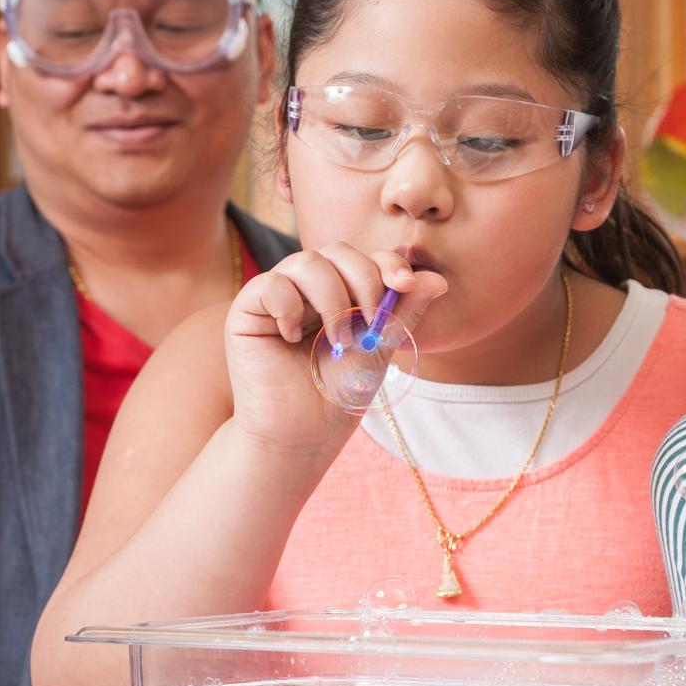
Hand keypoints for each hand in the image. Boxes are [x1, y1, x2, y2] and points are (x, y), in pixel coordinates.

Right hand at [223, 243, 446, 454]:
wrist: (302, 434)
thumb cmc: (337, 394)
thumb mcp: (379, 349)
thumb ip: (403, 312)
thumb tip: (438, 279)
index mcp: (339, 291)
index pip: (364, 258)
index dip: (387, 263)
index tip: (405, 284)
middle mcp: (306, 287)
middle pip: (337, 251)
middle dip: (363, 280)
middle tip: (370, 321)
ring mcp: (276, 295)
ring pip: (306, 263)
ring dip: (332, 300)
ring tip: (337, 340)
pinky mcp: (247, 310)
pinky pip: (270, 284)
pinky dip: (289, 308)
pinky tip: (293, 338)